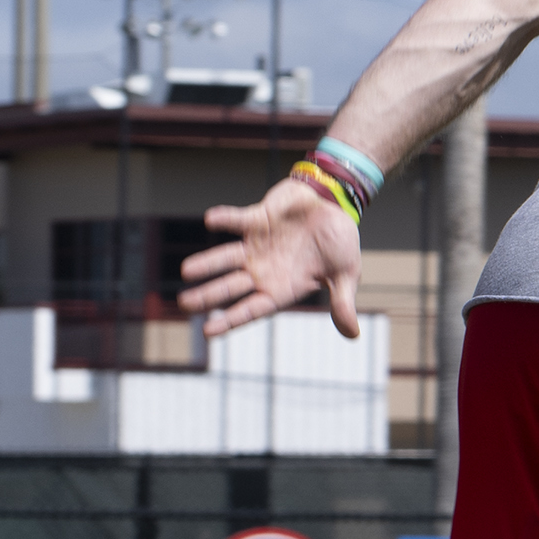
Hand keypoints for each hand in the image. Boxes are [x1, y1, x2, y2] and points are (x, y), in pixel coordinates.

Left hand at [180, 180, 362, 339]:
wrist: (335, 203)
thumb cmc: (339, 242)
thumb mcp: (345, 274)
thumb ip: (342, 302)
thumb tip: (353, 335)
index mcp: (282, 288)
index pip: (252, 309)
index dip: (230, 320)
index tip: (208, 331)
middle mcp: (263, 270)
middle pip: (231, 286)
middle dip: (208, 295)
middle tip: (185, 303)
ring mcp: (256, 245)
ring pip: (225, 257)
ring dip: (207, 263)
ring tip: (186, 271)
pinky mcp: (256, 219)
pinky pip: (236, 220)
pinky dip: (224, 220)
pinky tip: (210, 220)